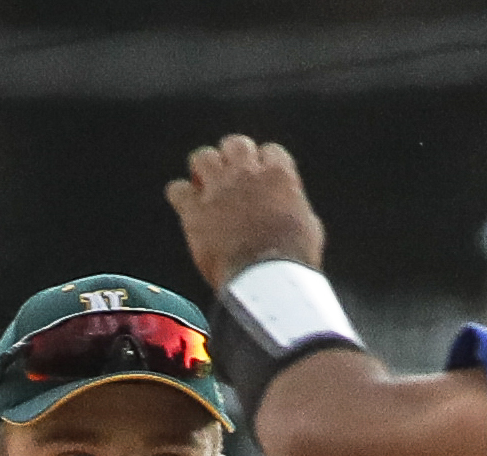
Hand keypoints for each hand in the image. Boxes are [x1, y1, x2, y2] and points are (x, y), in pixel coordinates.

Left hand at [168, 135, 326, 289]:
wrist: (266, 280)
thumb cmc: (293, 260)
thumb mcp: (310, 227)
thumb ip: (296, 206)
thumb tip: (292, 206)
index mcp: (278, 175)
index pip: (270, 150)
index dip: (265, 165)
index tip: (263, 179)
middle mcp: (246, 173)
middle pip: (234, 144)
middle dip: (233, 159)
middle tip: (232, 179)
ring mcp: (218, 189)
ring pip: (202, 157)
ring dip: (204, 171)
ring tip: (208, 188)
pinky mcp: (194, 210)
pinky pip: (177, 189)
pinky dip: (181, 197)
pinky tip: (189, 210)